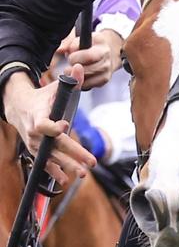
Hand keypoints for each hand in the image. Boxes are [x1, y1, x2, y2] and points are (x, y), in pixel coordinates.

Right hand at [3, 64, 94, 184]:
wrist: (20, 109)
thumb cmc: (43, 98)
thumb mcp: (54, 88)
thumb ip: (69, 81)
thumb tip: (79, 66)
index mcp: (38, 116)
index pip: (44, 123)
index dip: (52, 126)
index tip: (64, 126)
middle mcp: (35, 133)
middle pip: (55, 145)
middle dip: (73, 153)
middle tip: (91, 162)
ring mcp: (35, 144)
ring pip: (51, 157)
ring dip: (67, 166)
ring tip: (83, 174)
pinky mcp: (36, 152)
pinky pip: (44, 164)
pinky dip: (54, 172)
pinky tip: (65, 181)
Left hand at [57, 29, 123, 89]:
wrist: (104, 51)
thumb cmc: (88, 44)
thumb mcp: (78, 38)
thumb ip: (67, 42)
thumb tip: (60, 50)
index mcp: (101, 44)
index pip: (89, 56)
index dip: (75, 58)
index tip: (70, 57)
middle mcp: (107, 57)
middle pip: (87, 70)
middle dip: (73, 69)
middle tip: (71, 64)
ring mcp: (107, 70)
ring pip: (87, 79)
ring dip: (76, 76)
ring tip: (73, 69)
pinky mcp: (104, 80)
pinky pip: (89, 86)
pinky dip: (80, 82)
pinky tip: (79, 75)